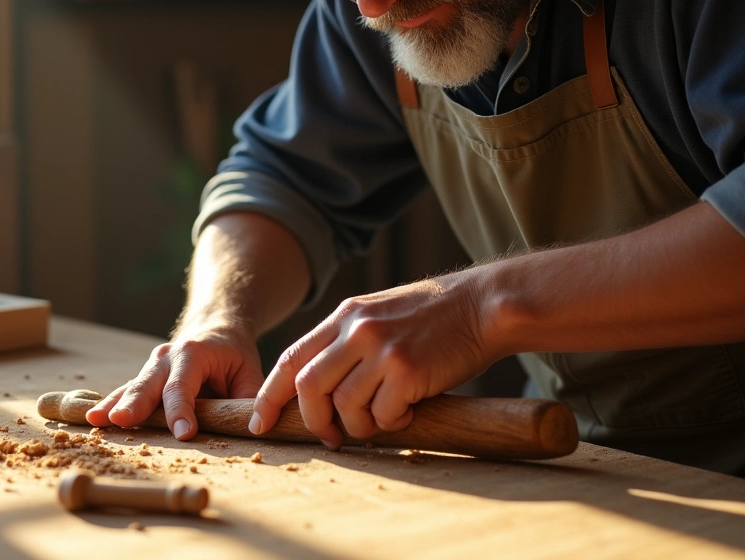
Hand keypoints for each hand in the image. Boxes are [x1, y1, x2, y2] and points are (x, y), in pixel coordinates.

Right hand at [83, 323, 264, 439]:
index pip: (184, 386)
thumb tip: (255, 427)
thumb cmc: (233, 354)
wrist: (215, 327)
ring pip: (132, 387)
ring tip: (97, 420)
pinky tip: (92, 418)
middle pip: (149, 384)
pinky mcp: (145, 378)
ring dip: (115, 404)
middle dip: (135, 403)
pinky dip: (111, 404)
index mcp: (194, 354)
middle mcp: (167, 357)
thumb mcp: (249, 371)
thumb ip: (250, 398)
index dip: (182, 411)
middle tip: (122, 420)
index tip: (183, 433)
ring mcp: (152, 366)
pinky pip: (126, 391)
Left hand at [249, 276, 491, 448]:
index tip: (261, 421)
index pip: (290, 357)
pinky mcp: (406, 369)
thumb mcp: (379, 313)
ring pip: (343, 405)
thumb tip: (317, 387)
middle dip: (311, 420)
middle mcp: (355, 329)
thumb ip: (348, 341)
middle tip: (330, 438)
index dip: (270, 394)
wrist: (483, 305)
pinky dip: (390, 423)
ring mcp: (380, 348)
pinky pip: (382, 414)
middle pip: (307, 385)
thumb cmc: (435, 318)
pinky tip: (407, 413)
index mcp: (344, 315)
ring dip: (359, 425)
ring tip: (382, 420)